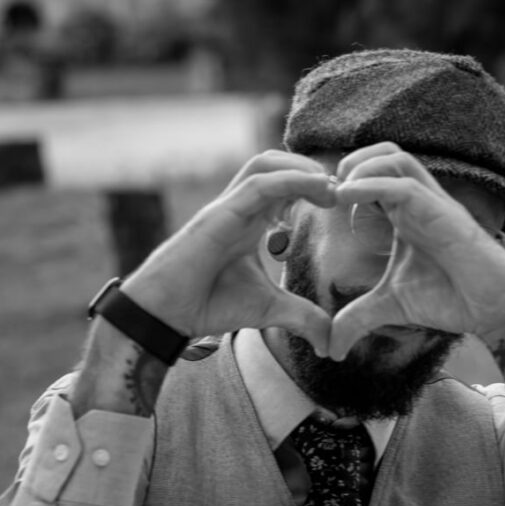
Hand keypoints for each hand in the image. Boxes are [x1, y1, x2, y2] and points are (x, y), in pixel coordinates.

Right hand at [121, 151, 337, 353]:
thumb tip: (330, 341)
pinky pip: (258, 185)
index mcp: (250, 221)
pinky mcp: (219, 214)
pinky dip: (290, 180)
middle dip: (311, 169)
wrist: (165, 314)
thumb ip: (301, 317)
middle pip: (276, 164)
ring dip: (302, 167)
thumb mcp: (268, 310)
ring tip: (329, 186)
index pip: (283, 185)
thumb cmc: (207, 304)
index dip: (314, 186)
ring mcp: (228, 207)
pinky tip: (316, 189)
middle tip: (339, 192)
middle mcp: (240, 208)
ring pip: (265, 164)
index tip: (339, 203)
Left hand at [327, 143, 504, 359]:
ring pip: (395, 157)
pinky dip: (372, 184)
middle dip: (349, 163)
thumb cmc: (452, 299)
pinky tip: (346, 198)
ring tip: (336, 193)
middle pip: (383, 153)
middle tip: (325, 193)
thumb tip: (329, 349)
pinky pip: (405, 186)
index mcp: (404, 213)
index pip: (372, 173)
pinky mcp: (445, 215)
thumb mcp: (391, 307)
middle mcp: (418, 201)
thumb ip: (358, 319)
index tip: (313, 203)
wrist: (496, 311)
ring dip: (359, 167)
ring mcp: (433, 204)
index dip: (340, 180)